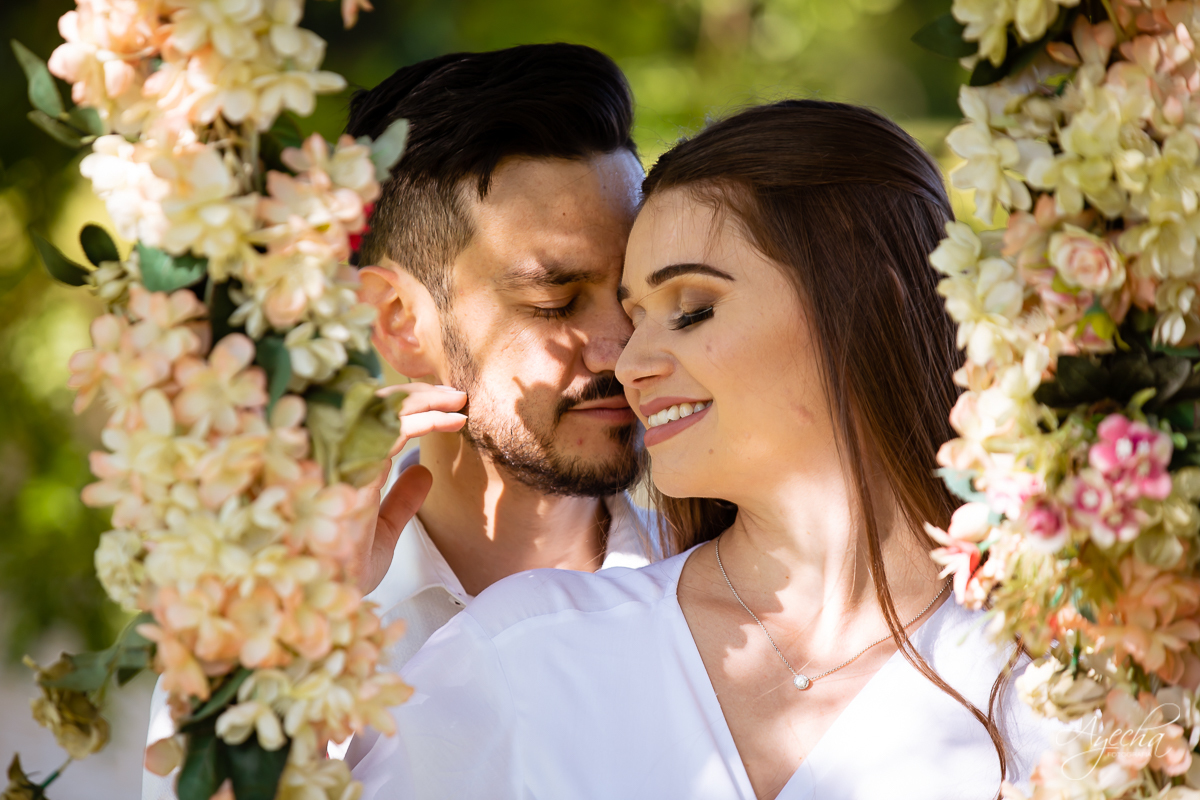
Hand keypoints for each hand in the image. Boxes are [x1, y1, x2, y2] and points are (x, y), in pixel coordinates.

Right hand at [352, 383, 466, 594]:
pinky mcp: (350, 469)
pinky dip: (423, 420)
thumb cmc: (344, 572)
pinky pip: (390, 431)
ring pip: (379, 410)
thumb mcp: (382, 531)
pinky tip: (448, 421)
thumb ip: (401, 500)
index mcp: (338, 468)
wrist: (327, 600)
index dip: (405, 409)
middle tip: (455, 396)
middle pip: (370, 406)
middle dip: (415, 396)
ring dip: (421, 400)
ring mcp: (338, 460)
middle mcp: (333, 458)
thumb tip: (423, 472)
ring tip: (456, 401)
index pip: (368, 423)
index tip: (443, 410)